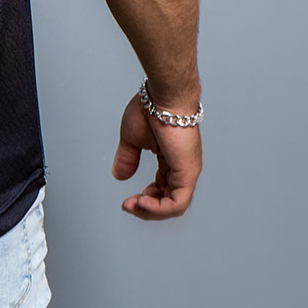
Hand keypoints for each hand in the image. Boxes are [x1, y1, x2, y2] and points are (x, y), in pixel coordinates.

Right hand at [111, 93, 201, 219]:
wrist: (162, 97)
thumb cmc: (150, 109)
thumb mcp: (132, 139)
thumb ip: (128, 159)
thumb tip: (119, 176)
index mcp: (170, 160)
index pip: (162, 189)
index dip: (145, 200)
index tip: (127, 200)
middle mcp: (181, 168)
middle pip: (168, 201)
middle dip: (147, 209)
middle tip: (129, 205)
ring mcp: (187, 171)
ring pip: (174, 206)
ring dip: (152, 211)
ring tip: (135, 205)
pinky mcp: (188, 172)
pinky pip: (178, 202)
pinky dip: (160, 208)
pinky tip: (143, 202)